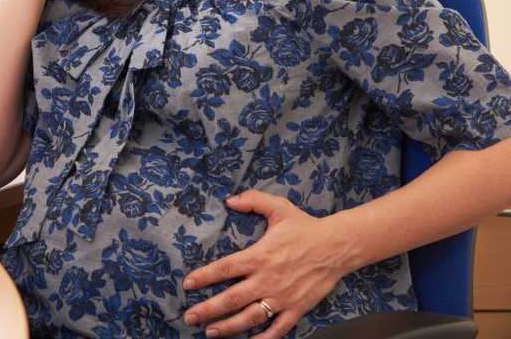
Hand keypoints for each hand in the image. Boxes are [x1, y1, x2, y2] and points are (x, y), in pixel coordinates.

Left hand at [181, 190, 356, 337]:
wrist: (338, 246)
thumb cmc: (305, 227)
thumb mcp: (278, 207)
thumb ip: (253, 200)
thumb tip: (229, 200)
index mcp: (259, 256)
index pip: (224, 268)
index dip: (204, 277)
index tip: (187, 284)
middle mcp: (267, 279)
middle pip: (231, 299)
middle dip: (208, 309)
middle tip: (189, 317)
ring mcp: (282, 297)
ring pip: (250, 317)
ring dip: (229, 327)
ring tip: (210, 332)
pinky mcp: (297, 308)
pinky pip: (279, 328)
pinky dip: (264, 338)